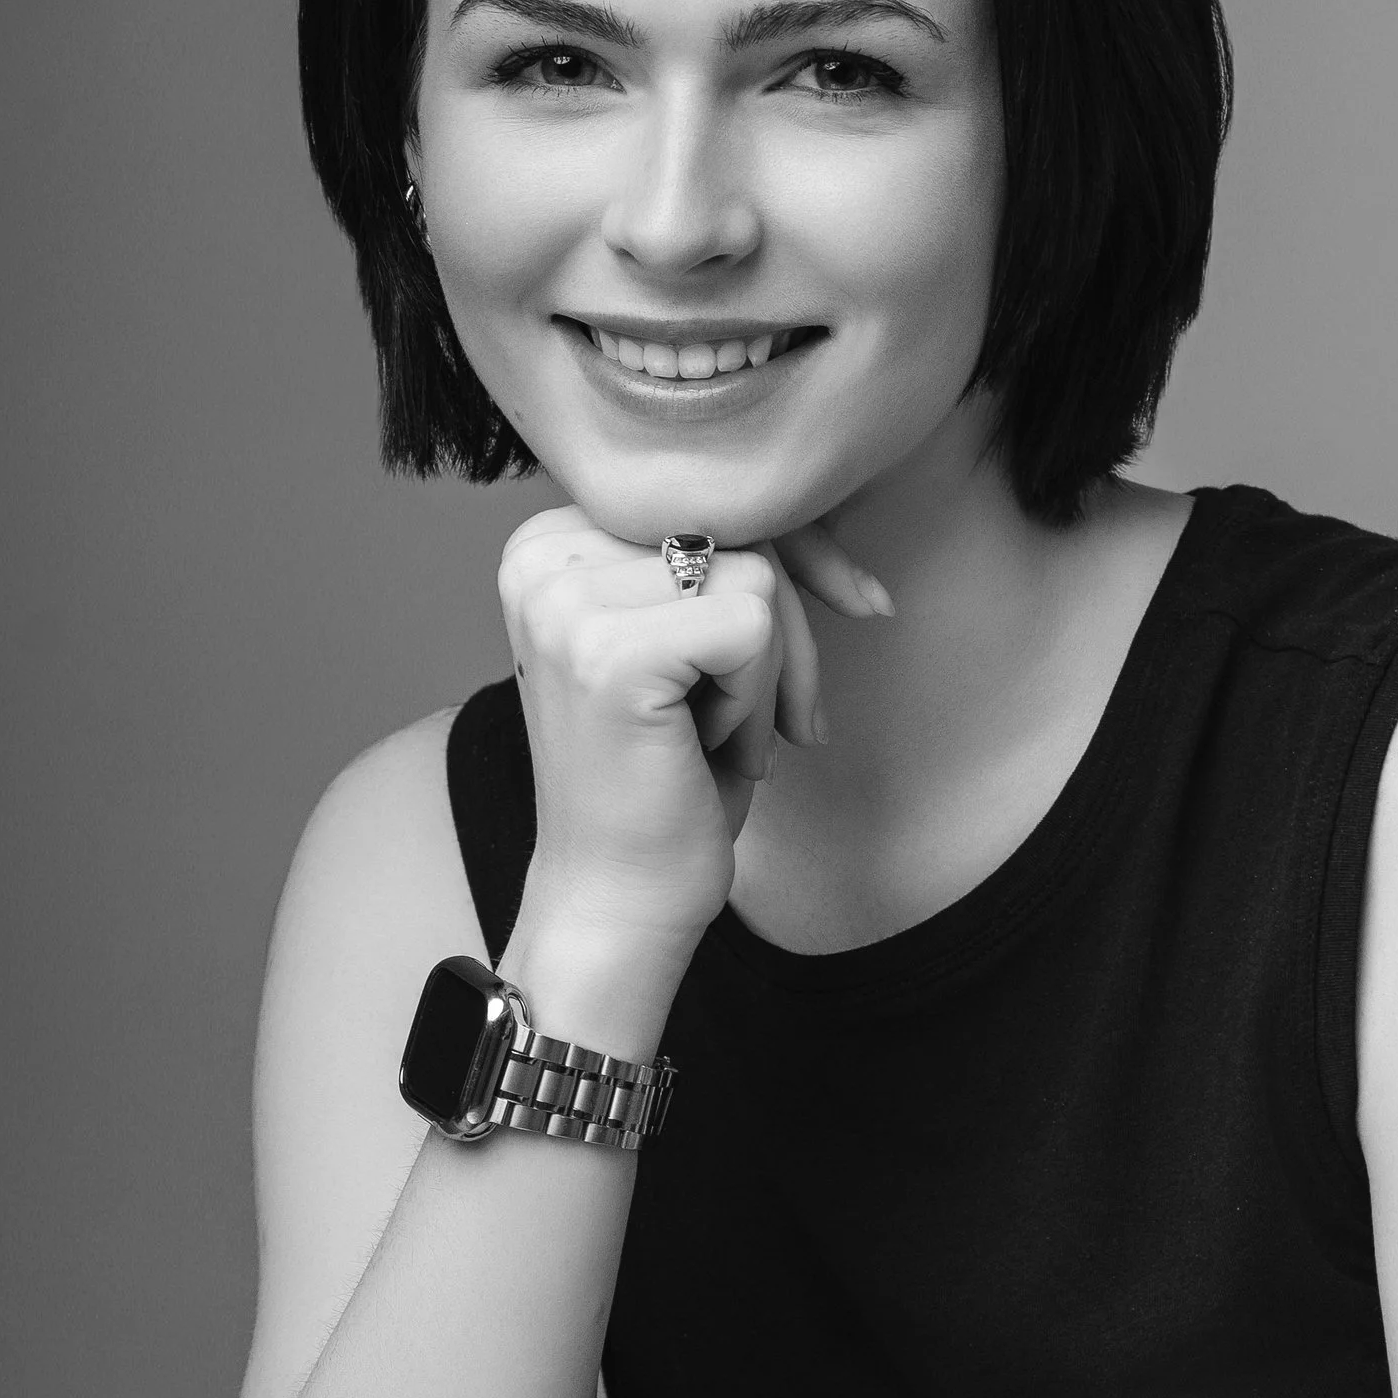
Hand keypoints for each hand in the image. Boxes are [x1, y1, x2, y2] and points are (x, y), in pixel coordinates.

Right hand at [496, 505, 890, 974]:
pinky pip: (753, 625)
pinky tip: (710, 749)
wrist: (619, 900)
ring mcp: (566, 601)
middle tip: (781, 720)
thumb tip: (835, 506)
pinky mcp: (608, 651)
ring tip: (718, 737)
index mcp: (550, 541)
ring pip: (758, 576)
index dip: (793, 557)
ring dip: (771, 672)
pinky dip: (758, 698)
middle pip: (741, 529)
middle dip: (793, 626)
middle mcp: (541, 555)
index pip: (710, 497)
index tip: (855, 604)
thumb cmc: (669, 779)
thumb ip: (726, 557)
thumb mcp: (698, 641)